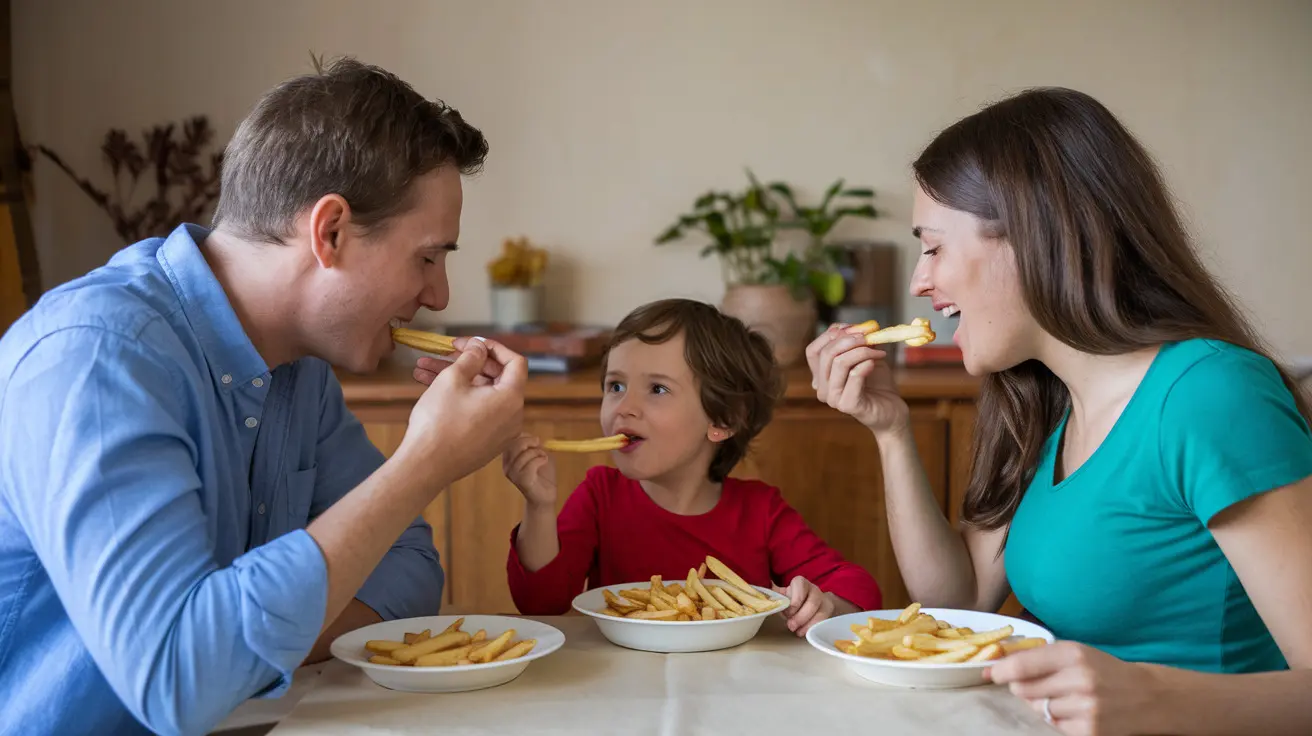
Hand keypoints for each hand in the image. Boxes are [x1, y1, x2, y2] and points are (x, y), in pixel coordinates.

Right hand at [399, 337, 526, 488]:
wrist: (425, 467)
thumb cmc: (439, 421)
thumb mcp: (452, 379)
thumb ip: (470, 357)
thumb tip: (480, 347)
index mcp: (511, 399)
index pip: (515, 362)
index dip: (493, 347)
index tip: (471, 343)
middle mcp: (512, 417)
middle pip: (496, 378)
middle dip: (468, 362)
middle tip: (446, 352)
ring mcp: (500, 432)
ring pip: (481, 395)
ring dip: (456, 378)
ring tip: (423, 367)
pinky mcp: (485, 442)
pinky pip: (477, 411)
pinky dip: (460, 397)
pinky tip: (429, 386)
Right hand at [502, 433, 556, 507]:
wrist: (546, 496)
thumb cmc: (542, 475)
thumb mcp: (539, 455)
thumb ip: (534, 445)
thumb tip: (532, 437)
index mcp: (509, 458)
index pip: (510, 441)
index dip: (523, 436)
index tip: (535, 441)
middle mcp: (507, 466)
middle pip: (513, 445)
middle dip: (528, 441)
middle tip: (539, 445)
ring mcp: (513, 474)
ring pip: (523, 454)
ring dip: (537, 453)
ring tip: (543, 458)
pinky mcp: (522, 480)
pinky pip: (530, 464)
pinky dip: (540, 460)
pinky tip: (544, 462)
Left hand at [772, 577, 832, 636]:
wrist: (811, 603)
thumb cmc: (793, 600)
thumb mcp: (783, 595)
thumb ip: (774, 595)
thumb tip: (759, 593)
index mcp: (800, 582)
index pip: (800, 586)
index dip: (794, 601)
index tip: (787, 612)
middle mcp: (814, 589)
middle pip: (812, 603)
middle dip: (800, 617)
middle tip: (790, 626)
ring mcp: (823, 599)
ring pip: (820, 612)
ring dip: (807, 624)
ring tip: (797, 631)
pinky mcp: (828, 610)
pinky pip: (824, 620)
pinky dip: (813, 628)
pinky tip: (804, 632)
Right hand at [804, 324, 908, 435]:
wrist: (893, 411)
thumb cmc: (878, 385)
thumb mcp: (865, 356)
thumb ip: (854, 341)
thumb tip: (850, 326)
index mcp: (821, 377)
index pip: (813, 351)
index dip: (830, 336)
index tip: (853, 329)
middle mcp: (822, 389)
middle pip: (826, 354)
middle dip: (849, 340)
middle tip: (870, 337)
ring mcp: (833, 398)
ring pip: (839, 362)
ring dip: (861, 351)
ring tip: (878, 351)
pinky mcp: (847, 405)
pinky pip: (854, 375)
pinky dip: (866, 364)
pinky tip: (875, 363)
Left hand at [985, 641, 1163, 735]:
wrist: (1148, 696)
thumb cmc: (1104, 670)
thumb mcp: (1076, 653)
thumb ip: (1040, 657)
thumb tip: (1000, 666)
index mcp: (1074, 654)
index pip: (1023, 664)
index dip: (1001, 671)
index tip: (990, 674)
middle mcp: (1079, 679)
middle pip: (1025, 689)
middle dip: (1022, 688)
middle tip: (1038, 685)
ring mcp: (1086, 708)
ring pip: (1038, 709)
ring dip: (1041, 705)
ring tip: (1064, 697)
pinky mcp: (1090, 731)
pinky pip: (1054, 726)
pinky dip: (1057, 720)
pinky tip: (1074, 712)